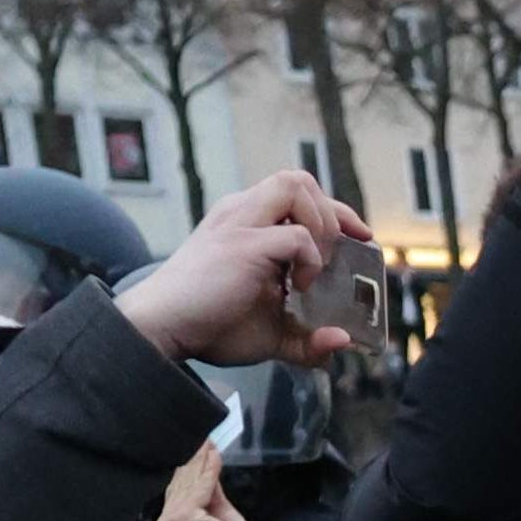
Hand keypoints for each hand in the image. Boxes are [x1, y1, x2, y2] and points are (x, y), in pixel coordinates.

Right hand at [114, 171, 367, 370]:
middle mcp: (241, 213)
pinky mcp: (242, 244)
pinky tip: (298, 286)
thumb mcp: (271, 335)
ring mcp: (240, 224)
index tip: (357, 238)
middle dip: (333, 211)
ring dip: (322, 224)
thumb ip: (307, 340)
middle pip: (298, 178)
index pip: (296, 192)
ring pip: (295, 186)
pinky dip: (310, 259)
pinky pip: (296, 235)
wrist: (163, 329)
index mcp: (245, 223)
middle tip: (337, 254)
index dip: (334, 211)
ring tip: (317, 264)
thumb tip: (342, 342)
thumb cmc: (210, 325)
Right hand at [151, 441, 257, 520]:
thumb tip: (205, 465)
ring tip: (206, 439)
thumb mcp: (218, 515)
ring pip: (190, 484)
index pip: (178, 490)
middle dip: (193, 460)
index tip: (195, 446)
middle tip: (200, 435)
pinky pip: (202, 488)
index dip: (187, 468)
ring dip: (200, 460)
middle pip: (182, 485)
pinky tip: (213, 453)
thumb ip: (209, 492)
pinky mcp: (184, 517)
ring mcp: (171, 520)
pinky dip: (209, 470)